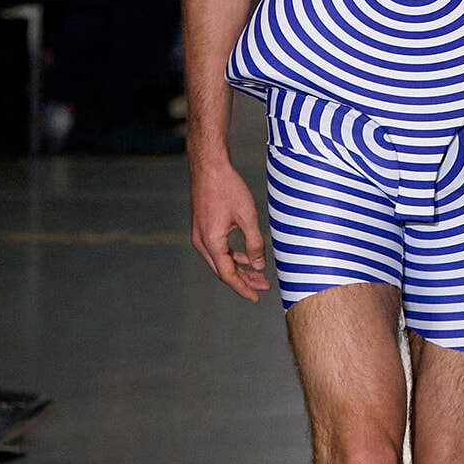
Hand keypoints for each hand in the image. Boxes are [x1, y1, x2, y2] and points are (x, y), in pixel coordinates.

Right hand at [189, 155, 270, 301]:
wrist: (209, 167)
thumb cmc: (227, 187)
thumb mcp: (247, 216)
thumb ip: (254, 243)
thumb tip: (259, 265)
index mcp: (212, 242)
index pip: (228, 275)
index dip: (243, 288)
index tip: (256, 296)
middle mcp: (202, 242)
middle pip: (223, 271)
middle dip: (244, 281)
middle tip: (263, 287)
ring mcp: (200, 236)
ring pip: (220, 261)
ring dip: (239, 269)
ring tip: (258, 274)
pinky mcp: (202, 229)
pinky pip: (217, 250)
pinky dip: (232, 257)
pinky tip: (246, 258)